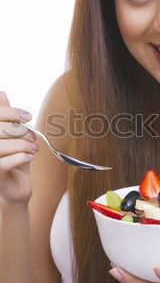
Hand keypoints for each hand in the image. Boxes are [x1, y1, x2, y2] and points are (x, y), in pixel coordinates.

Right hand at [0, 91, 37, 205]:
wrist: (16, 189)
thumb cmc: (13, 160)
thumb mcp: (12, 137)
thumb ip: (6, 117)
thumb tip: (1, 93)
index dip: (11, 112)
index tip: (27, 117)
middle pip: (0, 129)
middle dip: (20, 131)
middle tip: (32, 137)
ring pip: (2, 146)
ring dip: (23, 145)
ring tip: (33, 148)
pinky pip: (6, 163)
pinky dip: (22, 157)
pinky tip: (29, 157)